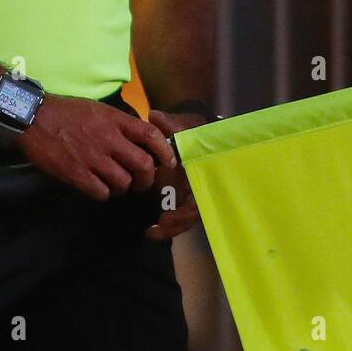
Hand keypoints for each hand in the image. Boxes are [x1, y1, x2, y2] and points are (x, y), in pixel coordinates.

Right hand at [15, 93, 176, 201]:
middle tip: (141, 182)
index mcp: (115, 120)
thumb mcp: (98, 110)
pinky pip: (101, 192)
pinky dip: (103, 193)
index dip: (164, 151)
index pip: (151, 135)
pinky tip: (97, 187)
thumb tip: (140, 141)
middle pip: (143, 165)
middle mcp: (108, 139)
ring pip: (124, 183)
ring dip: (123, 187)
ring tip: (116, 184)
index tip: (168, 162)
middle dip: (147, 179)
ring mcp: (92, 157)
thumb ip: (119, 124)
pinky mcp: (76, 173)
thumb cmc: (66, 112)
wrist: (33, 118)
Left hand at [143, 110, 204, 241]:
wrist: (192, 127)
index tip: (167, 218)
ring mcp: (190, 192)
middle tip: (158, 228)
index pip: (199, 199)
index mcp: (201, 172)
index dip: (186, 212)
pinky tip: (150, 231)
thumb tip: (155, 117)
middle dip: (177, 225)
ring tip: (151, 233)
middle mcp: (199, 185)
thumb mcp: (180, 123)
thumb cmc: (189, 127)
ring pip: (186, 219)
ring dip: (170, 229)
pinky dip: (166, 226)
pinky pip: (177, 214)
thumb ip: (168, 123)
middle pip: (193, 215)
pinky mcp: (180, 195)